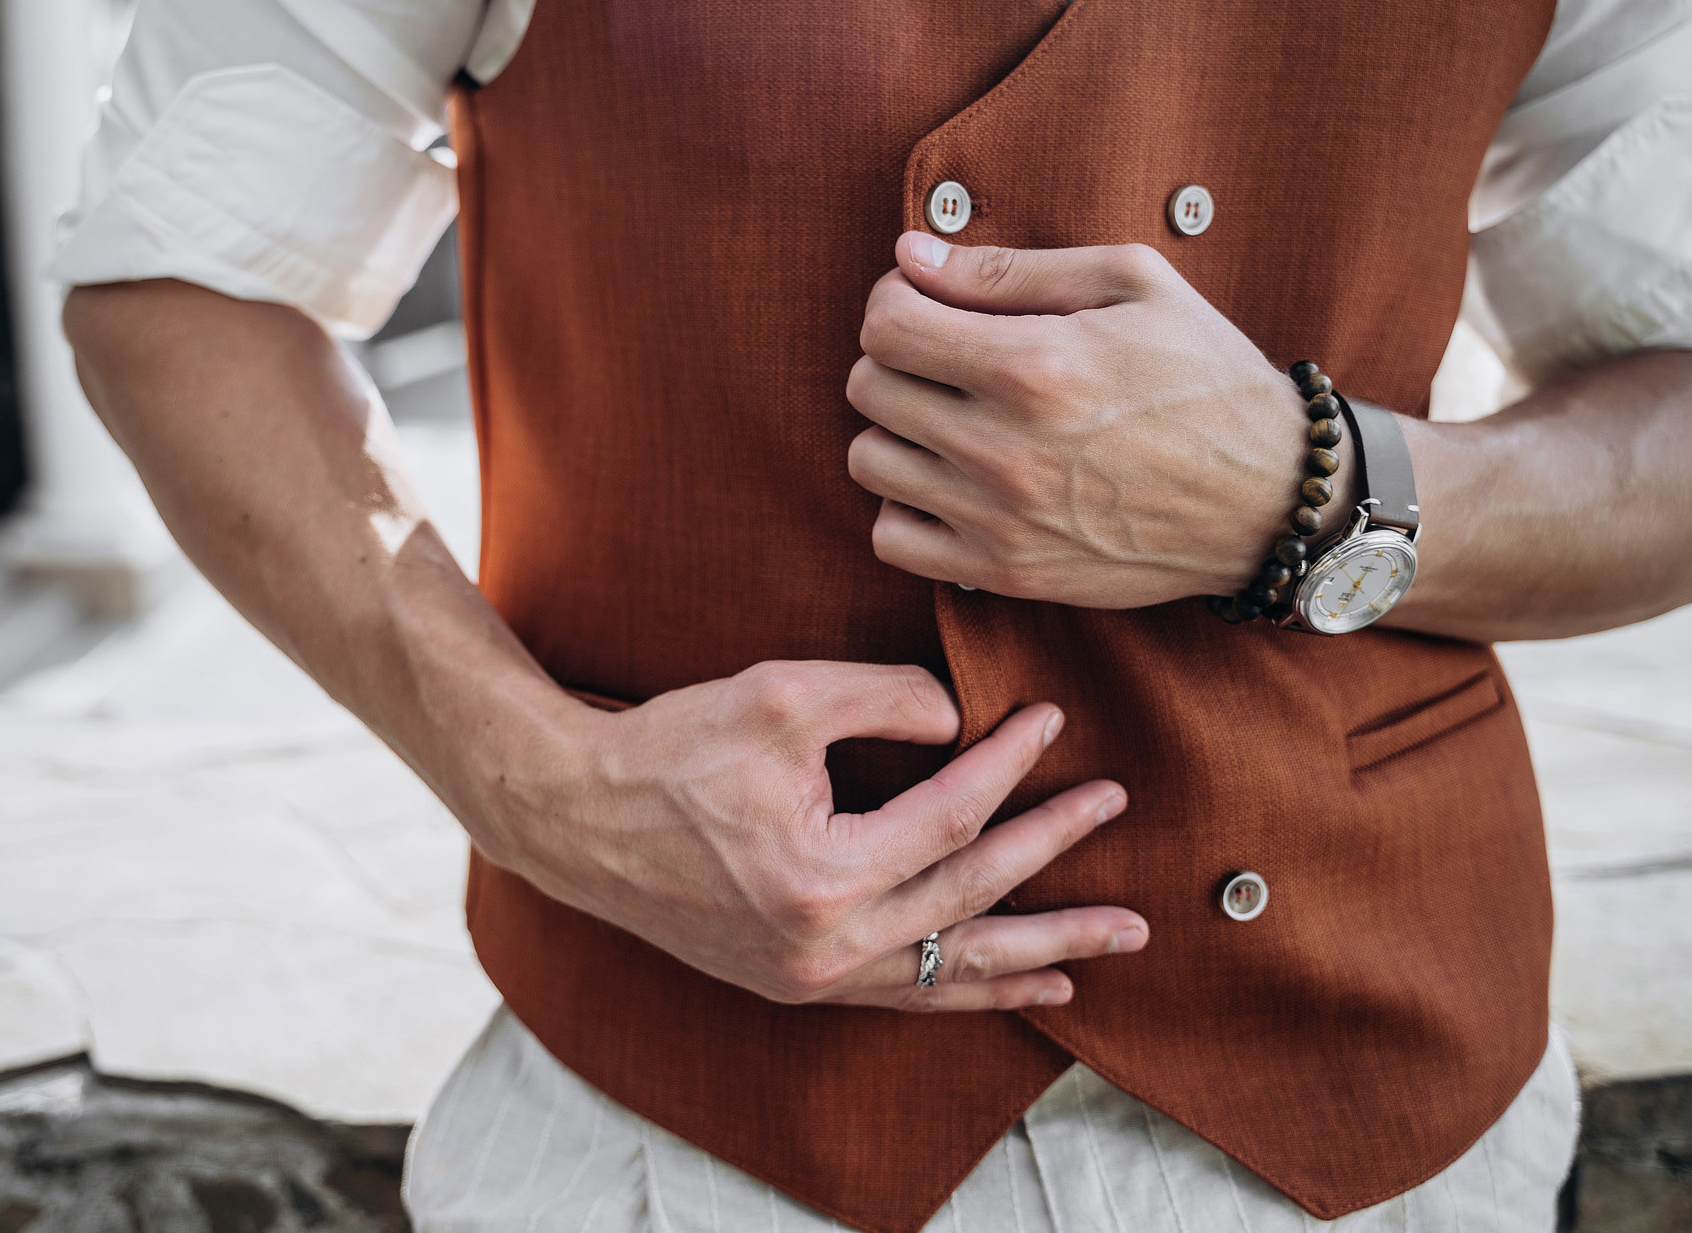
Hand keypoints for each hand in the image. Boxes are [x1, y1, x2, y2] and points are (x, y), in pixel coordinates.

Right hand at [491, 661, 1145, 1010]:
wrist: (578, 820)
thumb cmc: (670, 751)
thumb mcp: (778, 696)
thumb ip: (882, 697)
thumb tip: (959, 720)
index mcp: (820, 875)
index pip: (951, 816)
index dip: (1009, 763)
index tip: (1050, 720)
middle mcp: (823, 947)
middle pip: (972, 898)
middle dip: (1054, 852)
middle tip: (1115, 807)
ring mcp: (811, 978)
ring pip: (954, 969)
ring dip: (1042, 949)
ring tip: (1117, 939)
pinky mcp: (797, 986)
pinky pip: (911, 997)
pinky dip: (975, 991)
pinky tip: (1034, 984)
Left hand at [846, 233, 1337, 607]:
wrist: (1270, 499)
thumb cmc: (1205, 377)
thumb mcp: (1130, 285)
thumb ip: (1010, 268)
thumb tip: (909, 256)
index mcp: (1034, 366)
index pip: (886, 325)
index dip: (896, 299)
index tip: (928, 302)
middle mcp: (1005, 449)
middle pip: (868, 387)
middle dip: (897, 357)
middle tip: (946, 356)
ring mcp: (1000, 520)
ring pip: (868, 460)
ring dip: (896, 429)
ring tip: (950, 417)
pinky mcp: (1005, 573)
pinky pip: (892, 538)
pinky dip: (906, 505)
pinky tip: (951, 480)